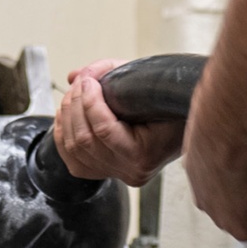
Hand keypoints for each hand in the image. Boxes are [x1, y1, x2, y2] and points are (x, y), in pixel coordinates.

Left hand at [54, 59, 184, 185]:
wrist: (183, 124)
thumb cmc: (170, 102)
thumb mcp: (148, 82)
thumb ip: (111, 72)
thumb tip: (77, 77)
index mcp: (145, 155)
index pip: (105, 130)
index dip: (90, 101)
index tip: (89, 80)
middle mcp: (130, 171)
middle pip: (84, 139)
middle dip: (75, 104)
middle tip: (80, 82)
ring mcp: (116, 174)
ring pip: (74, 148)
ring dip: (67, 115)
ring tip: (74, 93)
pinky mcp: (104, 174)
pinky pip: (72, 158)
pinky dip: (63, 133)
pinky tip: (67, 114)